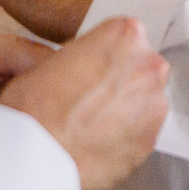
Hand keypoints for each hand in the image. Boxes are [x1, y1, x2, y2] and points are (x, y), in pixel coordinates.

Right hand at [0, 17, 168, 189]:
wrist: (34, 155)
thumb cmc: (35, 106)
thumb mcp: (55, 56)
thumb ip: (89, 54)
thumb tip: (94, 66)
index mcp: (125, 34)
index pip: (124, 37)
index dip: (103, 55)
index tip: (91, 69)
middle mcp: (148, 65)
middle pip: (140, 67)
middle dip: (121, 81)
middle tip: (90, 99)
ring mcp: (154, 104)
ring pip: (144, 101)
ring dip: (126, 109)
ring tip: (91, 124)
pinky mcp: (152, 139)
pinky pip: (142, 132)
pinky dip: (126, 137)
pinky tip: (99, 141)